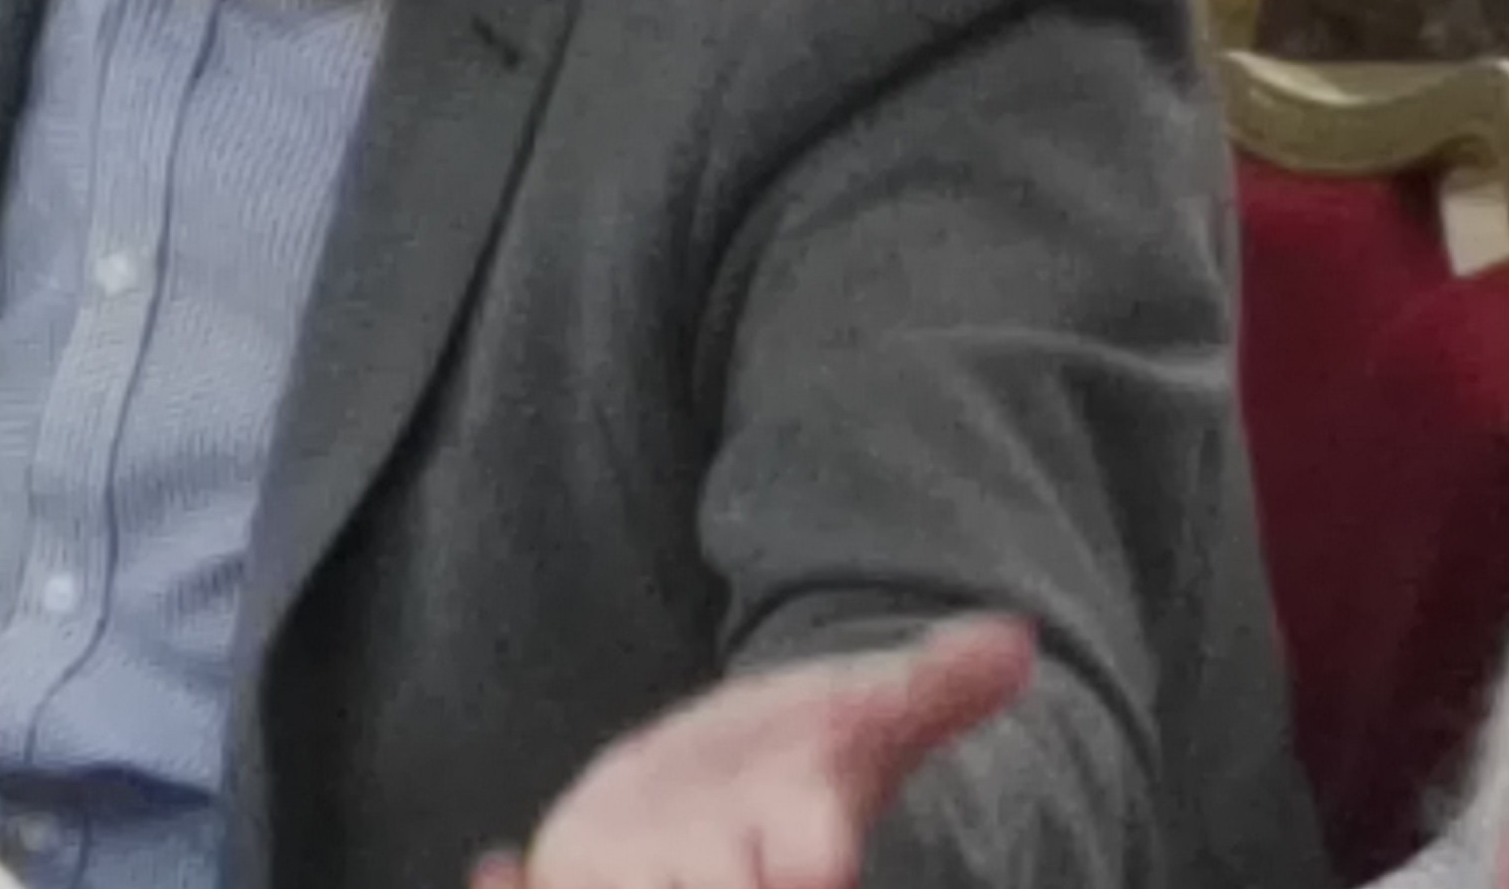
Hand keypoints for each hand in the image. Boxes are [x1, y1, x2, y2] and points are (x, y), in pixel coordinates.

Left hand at [476, 617, 1039, 888]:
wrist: (723, 783)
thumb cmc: (810, 755)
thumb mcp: (870, 716)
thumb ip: (938, 688)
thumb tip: (1015, 644)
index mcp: (799, 849)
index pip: (806, 867)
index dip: (802, 866)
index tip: (806, 866)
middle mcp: (725, 882)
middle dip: (696, 886)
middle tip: (653, 874)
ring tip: (549, 867)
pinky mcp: (581, 888)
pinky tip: (494, 867)